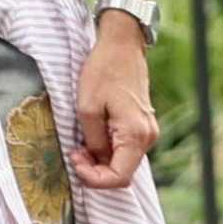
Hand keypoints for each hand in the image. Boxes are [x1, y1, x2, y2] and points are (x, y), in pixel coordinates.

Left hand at [70, 29, 158, 190]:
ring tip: (80, 145)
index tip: (75, 162)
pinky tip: (92, 137)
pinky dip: (108, 150)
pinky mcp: (142, 125)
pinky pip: (125, 148)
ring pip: (123, 162)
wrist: (122, 45)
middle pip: (122, 172)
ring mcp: (147, 131)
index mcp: (135, 134)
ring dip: (100, 160)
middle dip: (95, 171)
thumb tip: (95, 159)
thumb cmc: (103, 71)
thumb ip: (93, 141)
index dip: (94, 178)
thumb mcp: (87, 108)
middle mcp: (148, 137)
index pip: (118, 177)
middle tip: (74, 153)